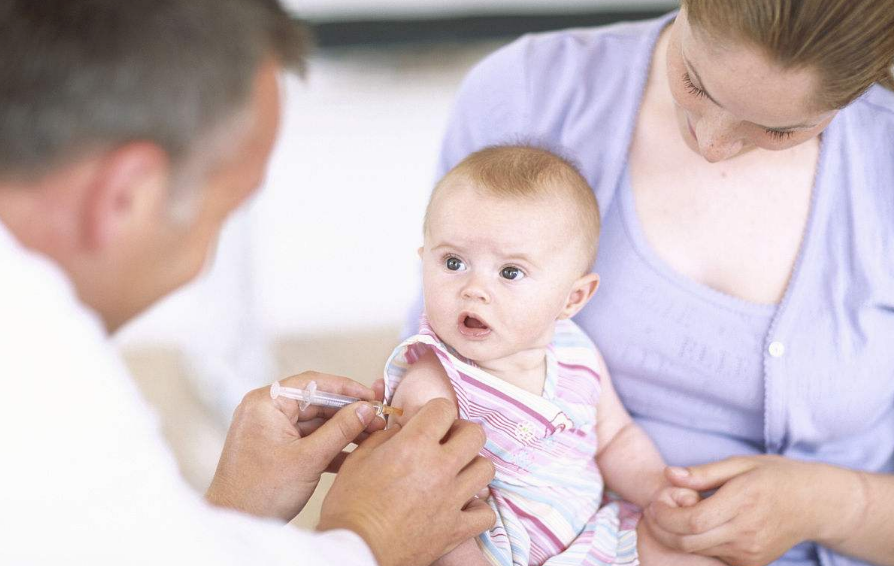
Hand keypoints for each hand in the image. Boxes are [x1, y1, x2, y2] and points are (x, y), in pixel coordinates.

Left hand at [205, 371, 385, 520]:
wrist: (236, 521)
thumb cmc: (259, 493)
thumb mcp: (309, 459)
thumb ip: (340, 430)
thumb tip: (366, 409)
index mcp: (266, 403)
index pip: (314, 383)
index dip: (347, 389)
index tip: (371, 397)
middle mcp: (265, 410)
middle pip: (316, 402)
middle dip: (348, 413)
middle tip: (376, 420)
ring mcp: (269, 428)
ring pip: (314, 422)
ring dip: (342, 431)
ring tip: (371, 437)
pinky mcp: (275, 446)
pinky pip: (306, 437)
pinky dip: (328, 445)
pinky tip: (352, 454)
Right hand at [318, 398, 496, 565]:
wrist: (354, 551)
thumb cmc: (350, 508)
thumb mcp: (358, 460)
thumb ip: (384, 438)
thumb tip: (399, 430)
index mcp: (414, 446)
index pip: (444, 408)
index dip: (436, 411)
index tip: (430, 420)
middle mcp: (439, 468)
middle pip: (475, 435)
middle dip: (462, 432)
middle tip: (448, 440)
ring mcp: (452, 499)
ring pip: (486, 470)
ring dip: (473, 466)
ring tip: (456, 472)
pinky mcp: (456, 529)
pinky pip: (485, 513)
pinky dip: (478, 508)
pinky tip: (462, 505)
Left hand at [644, 455, 851, 565]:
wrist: (815, 504)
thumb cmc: (775, 476)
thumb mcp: (740, 463)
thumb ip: (703, 473)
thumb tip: (668, 475)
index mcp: (743, 502)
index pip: (692, 520)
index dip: (664, 514)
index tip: (655, 502)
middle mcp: (746, 533)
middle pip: (689, 542)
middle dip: (662, 528)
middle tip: (653, 511)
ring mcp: (750, 552)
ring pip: (698, 553)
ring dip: (675, 538)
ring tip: (672, 516)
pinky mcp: (752, 563)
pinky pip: (713, 558)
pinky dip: (696, 546)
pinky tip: (693, 528)